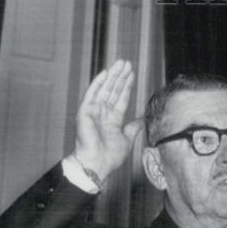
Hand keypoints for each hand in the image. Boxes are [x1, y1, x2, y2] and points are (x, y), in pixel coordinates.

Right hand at [72, 59, 143, 183]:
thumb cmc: (110, 156)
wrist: (98, 164)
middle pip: (113, 90)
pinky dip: (98, 83)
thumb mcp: (127, 139)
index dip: (127, 86)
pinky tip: (105, 73)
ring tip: (120, 63)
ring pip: (104, 89)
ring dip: (112, 76)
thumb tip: (141, 120)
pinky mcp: (84, 112)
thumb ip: (133, 128)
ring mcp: (93, 111)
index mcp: (112, 119)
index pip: (121, 98)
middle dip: (120, 76)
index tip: (132, 74)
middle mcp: (102, 113)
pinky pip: (91, 94)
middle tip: (127, 63)